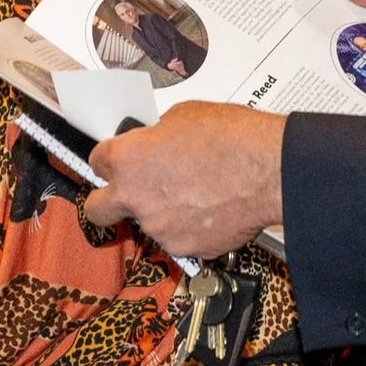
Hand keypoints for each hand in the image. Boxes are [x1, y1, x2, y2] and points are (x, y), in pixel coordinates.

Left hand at [84, 103, 286, 259]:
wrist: (270, 170)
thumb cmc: (233, 138)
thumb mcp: (183, 116)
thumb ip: (157, 137)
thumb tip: (156, 144)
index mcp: (127, 159)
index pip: (96, 162)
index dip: (109, 161)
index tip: (117, 163)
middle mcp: (135, 197)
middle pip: (98, 210)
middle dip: (107, 203)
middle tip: (128, 194)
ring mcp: (159, 228)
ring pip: (148, 224)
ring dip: (163, 212)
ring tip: (196, 193)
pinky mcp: (186, 249)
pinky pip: (179, 239)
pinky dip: (191, 228)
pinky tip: (211, 209)